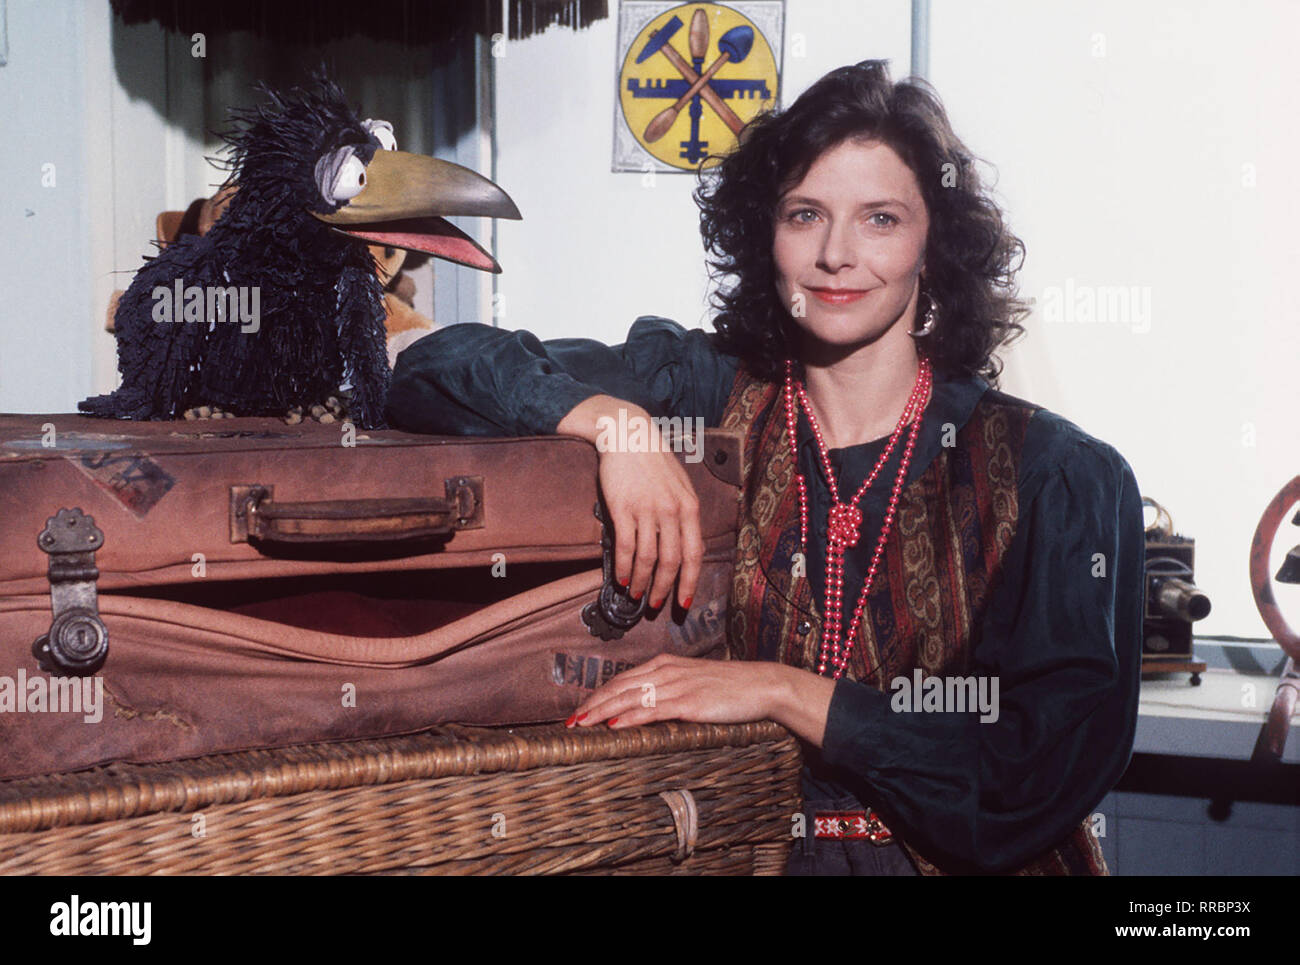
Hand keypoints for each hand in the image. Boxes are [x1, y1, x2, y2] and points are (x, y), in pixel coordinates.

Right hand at [557, 395, 703, 609]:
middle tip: (657, 605)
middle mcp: (671, 511)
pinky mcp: (623, 508)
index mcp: (690, 507)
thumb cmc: (653, 460)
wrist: (628, 434)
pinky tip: (621, 578)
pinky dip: (624, 567)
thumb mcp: (679, 485)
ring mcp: (647, 510)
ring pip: (648, 559)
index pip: (694, 554)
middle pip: (672, 561)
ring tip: (636, 595)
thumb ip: (683, 513)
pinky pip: (626, 546)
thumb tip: (683, 545)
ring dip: (642, 582)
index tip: (684, 603)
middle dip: (665, 589)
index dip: (689, 582)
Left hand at [566, 653, 783, 728]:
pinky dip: (631, 718)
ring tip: (582, 724)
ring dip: (603, 712)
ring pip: (630, 698)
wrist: (761, 685)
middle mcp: (666, 671)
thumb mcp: (692, 682)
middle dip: (592, 704)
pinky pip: (653, 710)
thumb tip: (643, 707)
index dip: (597, 695)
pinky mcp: (690, 702)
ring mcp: (677, 685)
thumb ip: (667, 690)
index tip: (579, 710)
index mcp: (664, 664)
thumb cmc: (728, 687)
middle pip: (619, 687)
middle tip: (570, 721)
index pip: (621, 680)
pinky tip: (615, 726)